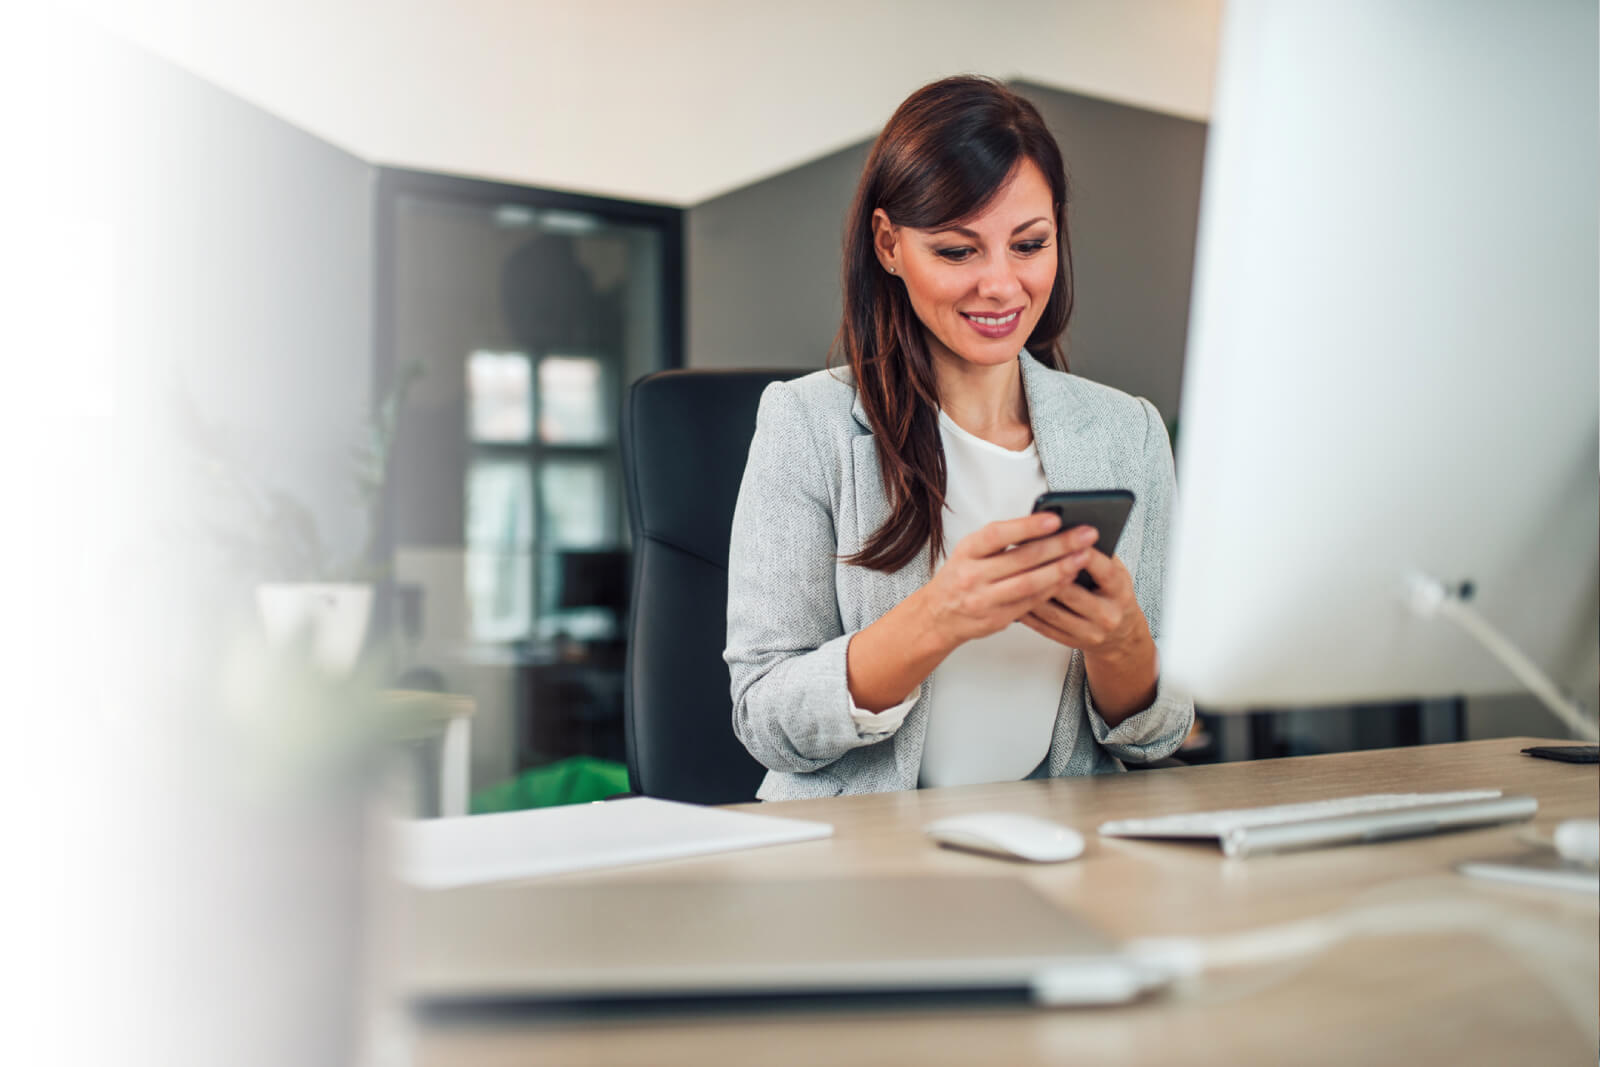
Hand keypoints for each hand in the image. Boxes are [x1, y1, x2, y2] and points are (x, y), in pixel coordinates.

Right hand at [915, 512, 1099, 653]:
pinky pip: (1031, 603)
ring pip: (1030, 584)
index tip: (1055, 518)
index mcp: (967, 551)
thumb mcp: (969, 552)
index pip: (998, 534)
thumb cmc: (960, 577)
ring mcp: (984, 600)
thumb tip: (1043, 526)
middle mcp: (973, 575)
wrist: (938, 616)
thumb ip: (1000, 541)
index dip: (1027, 526)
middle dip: (1059, 545)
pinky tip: (1069, 578)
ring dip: (1061, 569)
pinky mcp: (996, 619)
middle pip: (1022, 559)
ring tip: (1083, 557)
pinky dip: (1053, 589)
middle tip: (1086, 535)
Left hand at [1019, 542, 1147, 657]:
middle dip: (1048, 572)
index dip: (1087, 557)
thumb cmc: (1112, 594)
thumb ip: (1097, 556)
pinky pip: (1042, 626)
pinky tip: (1013, 597)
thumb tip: (1067, 533)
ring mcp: (1088, 632)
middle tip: (1025, 554)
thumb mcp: (1114, 572)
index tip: (1070, 540)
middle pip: (1072, 594)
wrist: (1120, 634)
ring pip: (1053, 612)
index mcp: (1119, 592)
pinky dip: (1026, 611)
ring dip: (1030, 593)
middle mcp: (1107, 615)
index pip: (1104, 572)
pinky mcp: (1070, 641)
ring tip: (1013, 575)